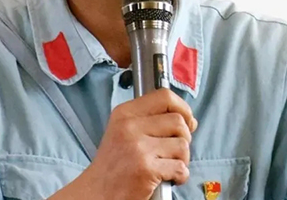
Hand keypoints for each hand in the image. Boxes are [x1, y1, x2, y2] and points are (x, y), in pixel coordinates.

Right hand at [49, 88, 196, 199]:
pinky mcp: (146, 169)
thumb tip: (189, 119)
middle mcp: (130, 126)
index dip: (182, 108)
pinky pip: (180, 167)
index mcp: (125, 113)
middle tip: (174, 151)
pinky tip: (168, 178)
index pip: (164, 96)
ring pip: (182, 145)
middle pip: (178, 121)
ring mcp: (138, 148)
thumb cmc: (113, 165)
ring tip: (168, 166)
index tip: (186, 120)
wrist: (97, 193)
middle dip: (184, 138)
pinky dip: (180, 176)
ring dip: (182, 159)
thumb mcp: (124, 131)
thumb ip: (152, 120)